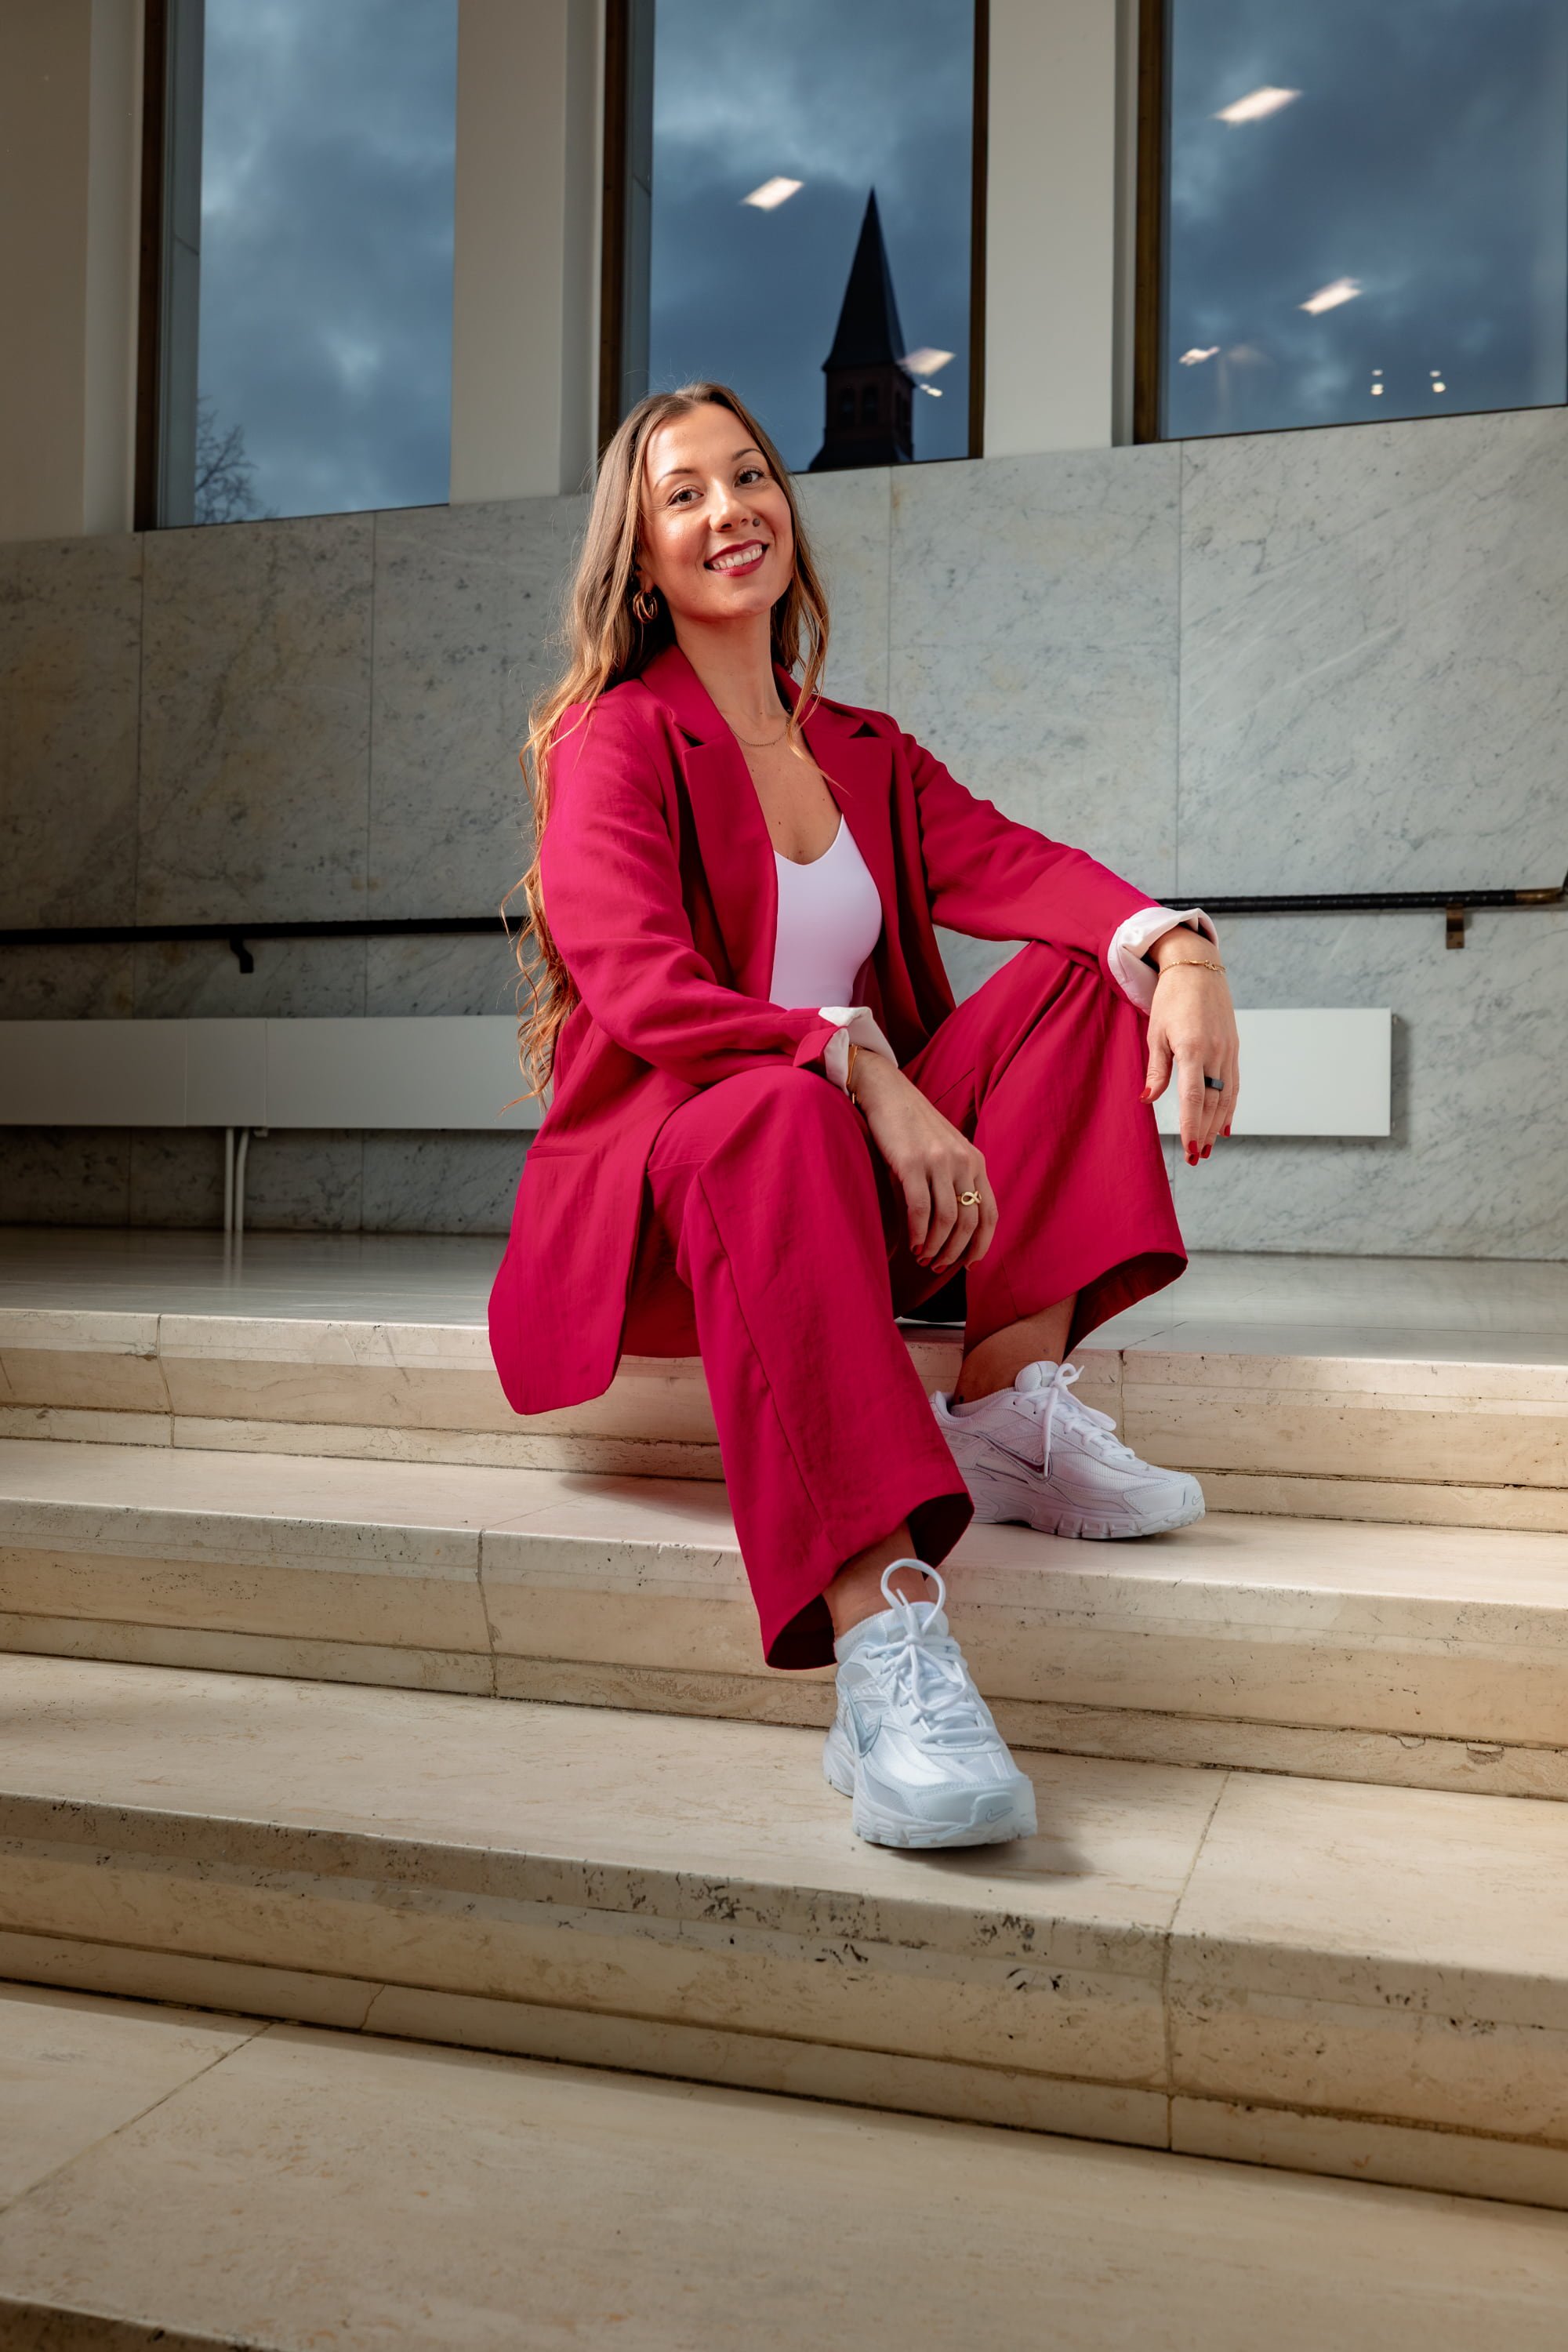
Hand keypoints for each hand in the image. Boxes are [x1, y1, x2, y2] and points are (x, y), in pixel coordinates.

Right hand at [850, 1052, 996, 1272]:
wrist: (887, 1092)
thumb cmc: (913, 1127)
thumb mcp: (944, 1152)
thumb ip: (953, 1183)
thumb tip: (949, 1230)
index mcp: (975, 1161)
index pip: (989, 1214)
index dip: (981, 1245)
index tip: (968, 1264)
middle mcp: (962, 1162)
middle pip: (969, 1222)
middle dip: (955, 1252)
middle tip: (939, 1267)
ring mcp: (938, 1162)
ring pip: (946, 1220)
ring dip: (935, 1247)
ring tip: (922, 1258)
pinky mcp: (911, 1162)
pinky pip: (920, 1209)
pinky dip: (917, 1233)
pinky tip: (911, 1245)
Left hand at [1140, 944, 1240, 1163]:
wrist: (1197, 968)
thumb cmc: (1171, 998)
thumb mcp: (1155, 1033)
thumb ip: (1156, 1070)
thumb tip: (1148, 1100)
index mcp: (1192, 1048)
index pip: (1193, 1097)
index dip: (1191, 1126)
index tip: (1190, 1149)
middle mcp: (1215, 1052)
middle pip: (1212, 1102)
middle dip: (1204, 1133)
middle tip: (1197, 1157)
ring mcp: (1228, 1051)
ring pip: (1226, 1096)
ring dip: (1218, 1124)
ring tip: (1210, 1147)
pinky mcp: (1233, 1048)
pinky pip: (1233, 1084)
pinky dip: (1229, 1106)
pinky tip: (1224, 1124)